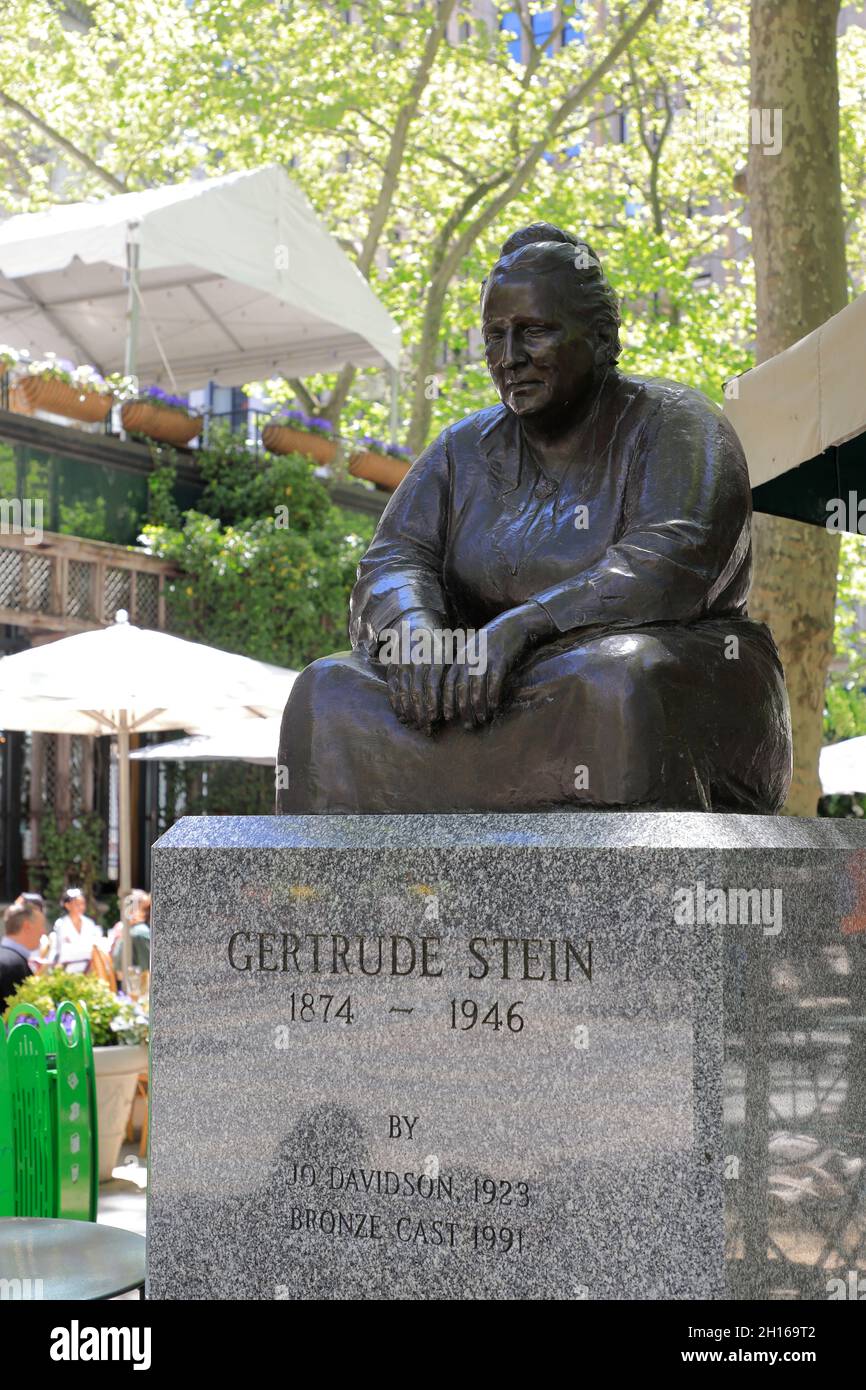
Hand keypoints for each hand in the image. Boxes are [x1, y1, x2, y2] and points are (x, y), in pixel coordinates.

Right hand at [382, 609, 447, 734]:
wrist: (413, 622)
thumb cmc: (438, 641)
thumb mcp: (449, 649)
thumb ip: (454, 669)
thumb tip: (465, 694)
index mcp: (433, 655)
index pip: (432, 683)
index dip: (433, 702)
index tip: (436, 718)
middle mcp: (415, 660)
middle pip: (417, 692)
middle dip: (421, 712)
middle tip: (427, 729)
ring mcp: (401, 664)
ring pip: (403, 692)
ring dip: (409, 712)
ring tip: (416, 726)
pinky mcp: (392, 668)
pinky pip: (393, 689)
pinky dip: (397, 704)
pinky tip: (403, 717)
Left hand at [442, 604, 552, 728]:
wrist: (512, 625)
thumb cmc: (492, 642)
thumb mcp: (473, 652)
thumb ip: (465, 668)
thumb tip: (460, 693)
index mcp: (460, 658)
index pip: (448, 683)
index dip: (446, 701)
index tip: (447, 717)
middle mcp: (469, 659)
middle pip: (461, 688)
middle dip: (463, 709)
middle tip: (467, 725)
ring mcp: (484, 659)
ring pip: (477, 687)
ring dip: (478, 706)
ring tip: (481, 720)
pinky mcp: (500, 659)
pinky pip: (494, 681)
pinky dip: (493, 696)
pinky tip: (494, 707)